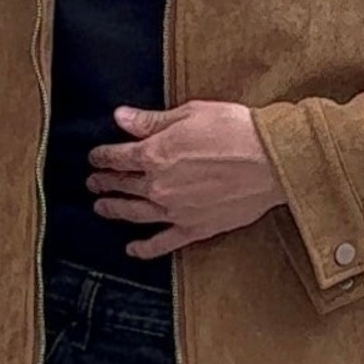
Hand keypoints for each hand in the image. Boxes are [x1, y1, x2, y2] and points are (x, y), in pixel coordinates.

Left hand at [88, 102, 285, 258]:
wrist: (271, 160)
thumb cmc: (234, 130)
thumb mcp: (190, 114)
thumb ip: (151, 121)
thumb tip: (120, 117)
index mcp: (154, 154)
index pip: (117, 156)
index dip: (102, 156)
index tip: (94, 158)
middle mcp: (158, 186)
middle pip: (123, 185)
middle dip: (104, 182)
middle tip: (93, 183)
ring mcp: (174, 210)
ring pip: (134, 213)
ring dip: (114, 210)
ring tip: (101, 208)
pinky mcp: (194, 228)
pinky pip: (163, 243)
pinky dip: (144, 248)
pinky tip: (132, 249)